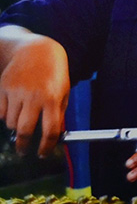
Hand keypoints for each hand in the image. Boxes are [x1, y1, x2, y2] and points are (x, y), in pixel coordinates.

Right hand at [0, 34, 68, 157]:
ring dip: (16, 127)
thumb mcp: (63, 90)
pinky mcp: (3, 88)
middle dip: (23, 146)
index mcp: (52, 99)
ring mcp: (16, 92)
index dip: (46, 146)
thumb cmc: (53, 72)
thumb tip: (53, 136)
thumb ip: (59, 113)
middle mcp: (34, 97)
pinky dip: (6, 116)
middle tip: (23, 151)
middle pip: (25, 131)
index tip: (42, 154)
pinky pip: (1, 113)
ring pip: (12, 123)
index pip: (50, 130)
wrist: (36, 50)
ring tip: (23, 118)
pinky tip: (13, 108)